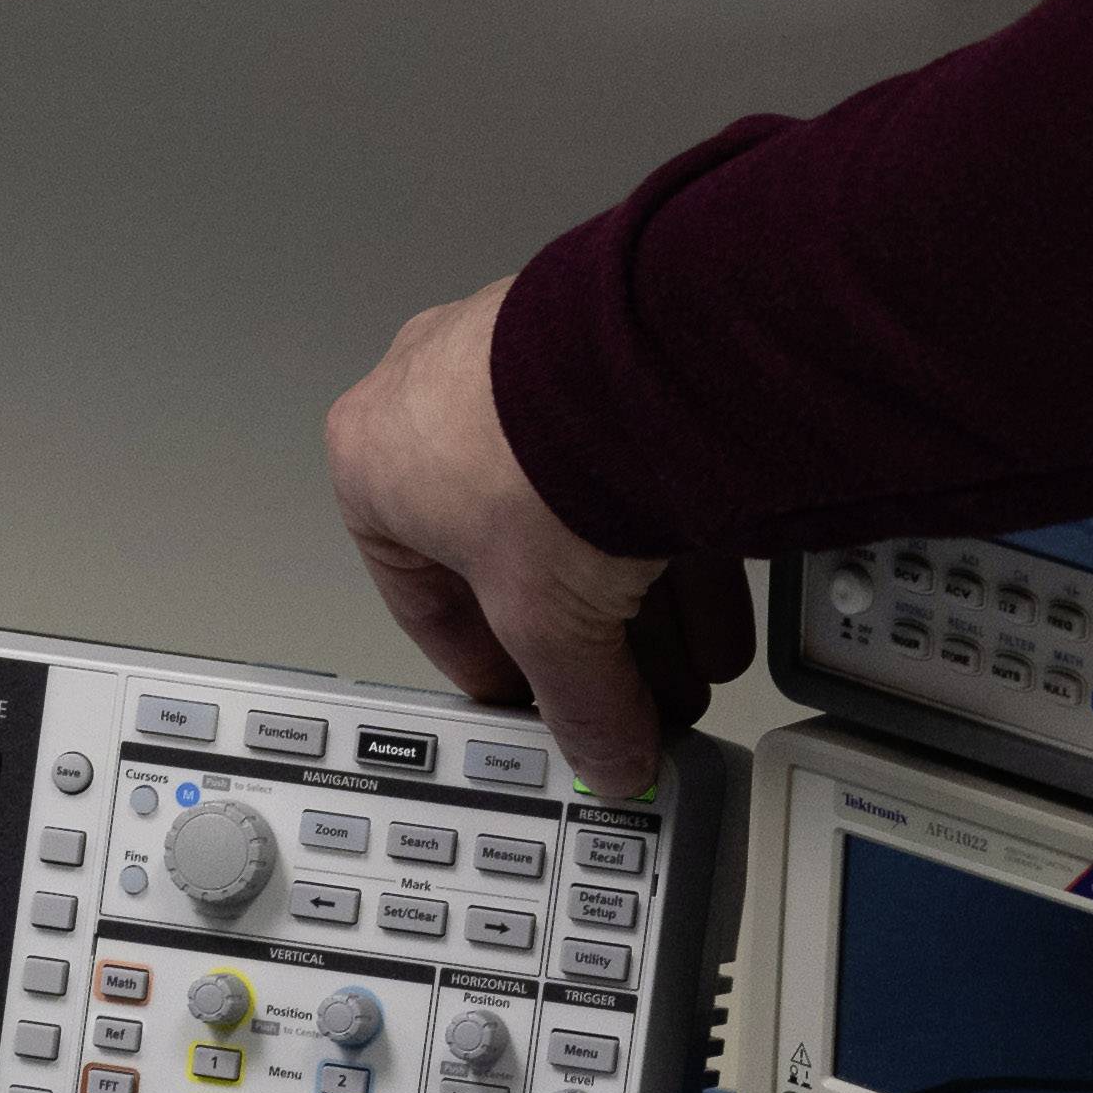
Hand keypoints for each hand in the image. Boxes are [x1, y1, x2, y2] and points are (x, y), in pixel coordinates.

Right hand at [323, 277, 751, 800]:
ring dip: (638, 591)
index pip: (423, 596)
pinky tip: (719, 588)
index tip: (535, 701)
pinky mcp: (600, 343)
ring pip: (578, 505)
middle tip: (628, 685)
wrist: (636, 358)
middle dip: (582, 634)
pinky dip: (669, 524)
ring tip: (692, 654)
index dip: (491, 668)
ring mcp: (518, 359)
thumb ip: (576, 699)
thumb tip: (606, 749)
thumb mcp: (546, 620)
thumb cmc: (542, 453)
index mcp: (373, 460)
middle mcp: (435, 396)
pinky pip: (629, 456)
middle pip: (513, 554)